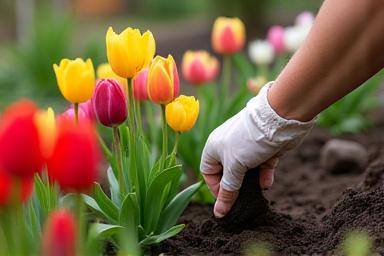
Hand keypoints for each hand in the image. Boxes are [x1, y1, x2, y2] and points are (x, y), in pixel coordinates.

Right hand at [200, 82, 313, 217]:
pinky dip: (264, 176)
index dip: (216, 188)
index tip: (227, 199)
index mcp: (214, 147)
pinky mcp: (264, 149)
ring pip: (246, 172)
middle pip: (228, 173)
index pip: (208, 172)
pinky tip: (267, 183)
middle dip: (236, 187)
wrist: (279, 119)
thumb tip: (219, 214)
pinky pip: (261, 167)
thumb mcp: (234, 167)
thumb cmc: (248, 140)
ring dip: (251, 183)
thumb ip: (228, 191)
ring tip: (256, 193)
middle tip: (242, 201)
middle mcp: (229, 147)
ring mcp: (247, 147)